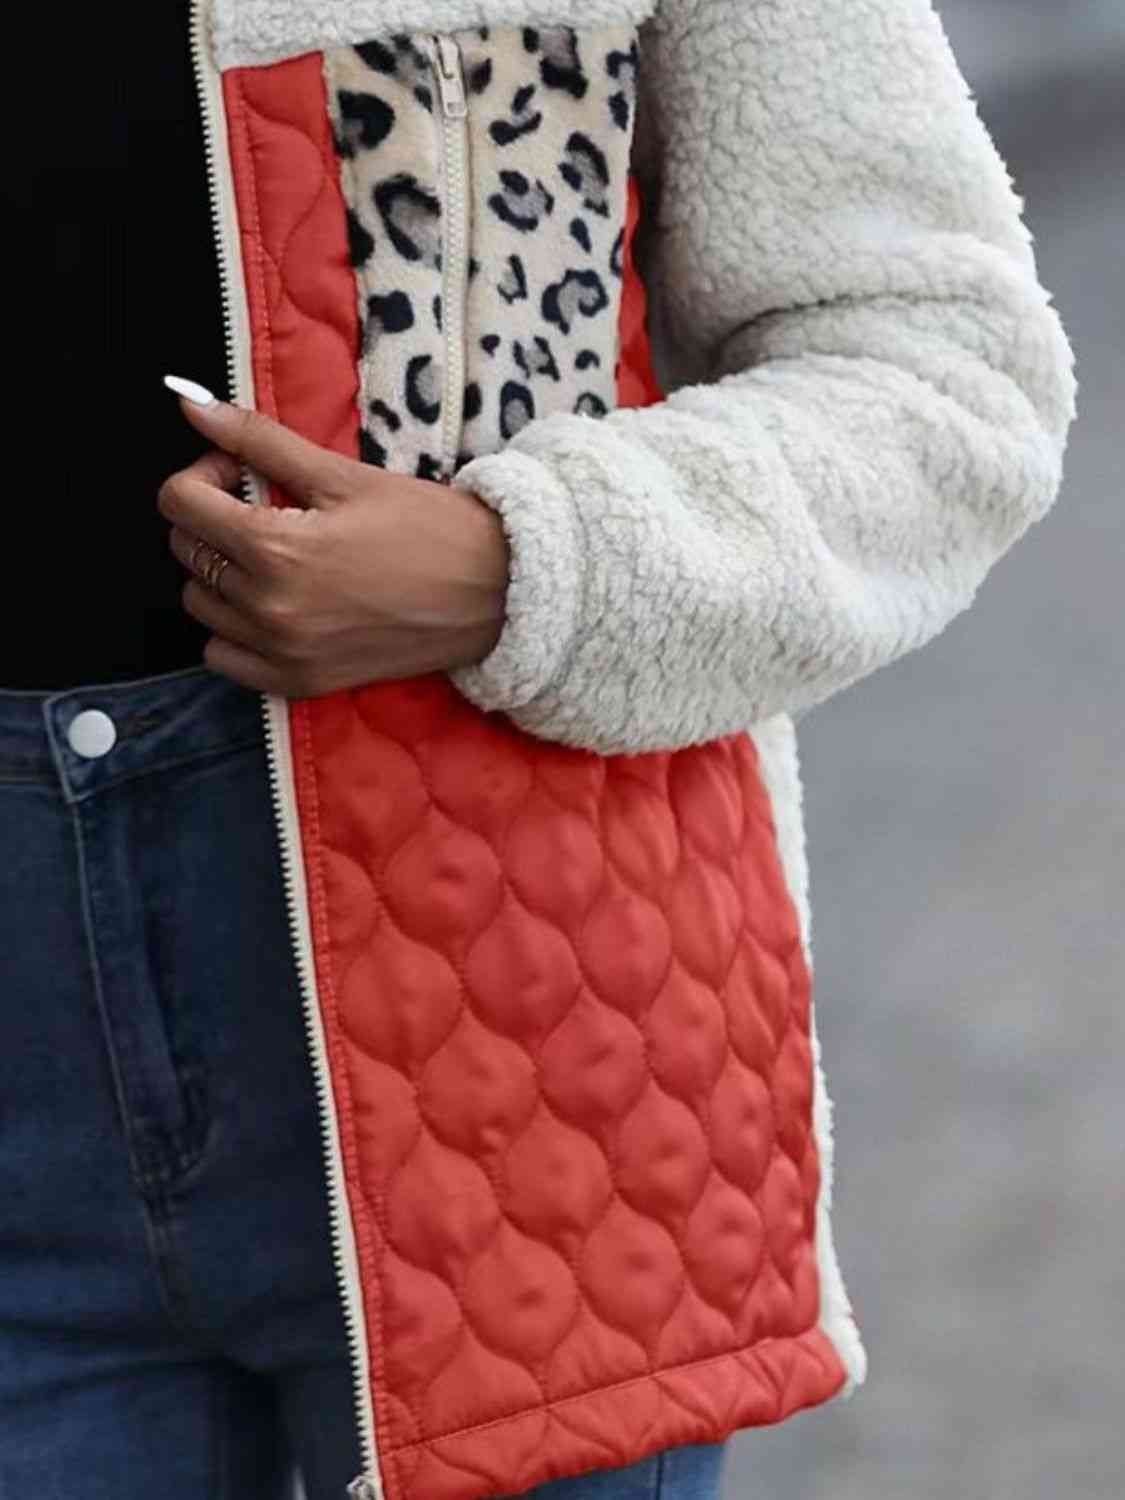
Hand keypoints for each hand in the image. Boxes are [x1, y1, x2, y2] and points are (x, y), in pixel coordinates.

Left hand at [157, 393, 509, 697]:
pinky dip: (233, 630)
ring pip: (201, 605)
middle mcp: (270, 609)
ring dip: (221, 572)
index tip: (241, 473)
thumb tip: (188, 399)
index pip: (180, 503)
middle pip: (187, 551)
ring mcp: (283, 653)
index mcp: (276, 549)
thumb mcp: (342, 474)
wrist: (494, 592)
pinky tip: (274, 604)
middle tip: (266, 506)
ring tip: (274, 556)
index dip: (204, 474)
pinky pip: (224, 657)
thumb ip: (257, 440)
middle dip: (213, 517)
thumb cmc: (427, 526)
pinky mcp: (300, 682)